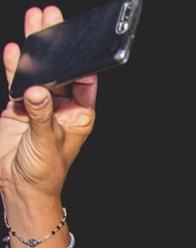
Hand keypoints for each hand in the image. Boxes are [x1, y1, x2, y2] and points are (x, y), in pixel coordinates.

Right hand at [1, 7, 96, 202]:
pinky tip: (14, 50)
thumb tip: (37, 91)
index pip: (84, 80)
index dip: (81, 60)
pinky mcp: (19, 105)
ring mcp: (39, 104)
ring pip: (38, 69)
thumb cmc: (44, 172)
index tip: (76, 40)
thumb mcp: (46, 142)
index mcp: (79, 114)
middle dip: (55, 44)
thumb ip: (42, 115)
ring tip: (34, 21)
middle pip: (59, 68)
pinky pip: (17, 79)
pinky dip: (14, 65)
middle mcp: (60, 106)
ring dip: (34, 48)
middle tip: (51, 18)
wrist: (18, 186)